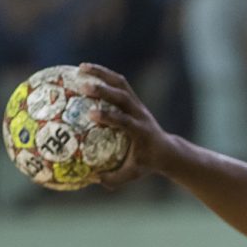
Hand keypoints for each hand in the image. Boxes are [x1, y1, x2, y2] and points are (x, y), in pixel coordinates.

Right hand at [77, 64, 174, 187]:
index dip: (109, 117)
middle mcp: (139, 114)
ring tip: (81, 68)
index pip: (125, 121)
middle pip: (123, 97)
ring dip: (102, 74)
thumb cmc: (146, 163)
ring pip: (121, 84)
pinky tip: (85, 70)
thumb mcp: (133, 174)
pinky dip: (103, 74)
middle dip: (104, 90)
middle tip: (83, 86)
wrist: (166, 149)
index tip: (91, 115)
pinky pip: (119, 83)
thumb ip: (114, 178)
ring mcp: (137, 104)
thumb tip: (92, 179)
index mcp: (140, 131)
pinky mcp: (133, 99)